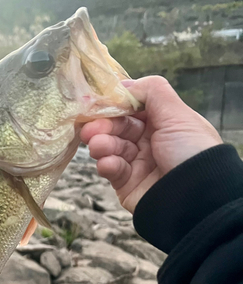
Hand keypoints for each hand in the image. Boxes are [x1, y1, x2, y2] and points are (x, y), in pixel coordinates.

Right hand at [81, 76, 222, 212]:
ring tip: (97, 146)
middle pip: (119, 127)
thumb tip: (125, 84)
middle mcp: (151, 142)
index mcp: (165, 123)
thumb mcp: (178, 115)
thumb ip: (152, 92)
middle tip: (89, 129)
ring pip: (112, 148)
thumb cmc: (191, 152)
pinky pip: (112, 170)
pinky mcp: (126, 184)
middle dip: (103, 126)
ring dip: (102, 145)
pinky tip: (107, 164)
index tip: (94, 102)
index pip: (133, 109)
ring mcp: (138, 163)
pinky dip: (107, 165)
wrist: (194, 200)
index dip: (115, 105)